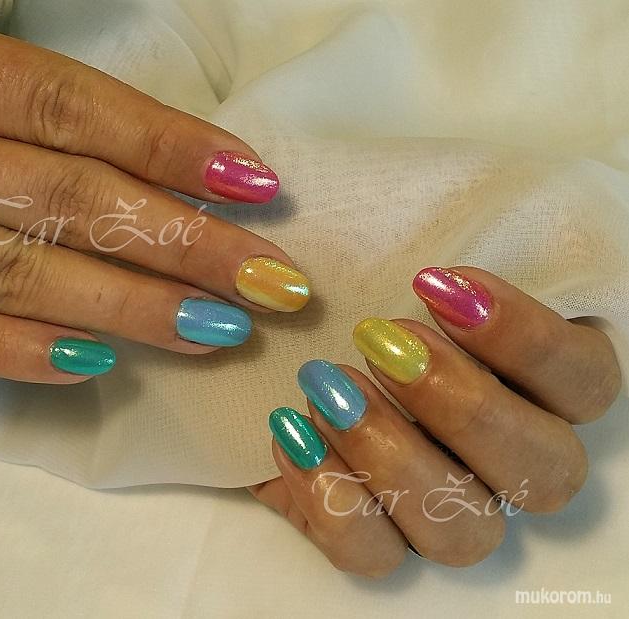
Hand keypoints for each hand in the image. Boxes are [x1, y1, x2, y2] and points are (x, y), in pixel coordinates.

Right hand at [0, 1, 309, 381]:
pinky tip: (93, 365)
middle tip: (271, 283)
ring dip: (127, 307)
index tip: (258, 185)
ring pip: (16, 273)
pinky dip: (11, 352)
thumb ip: (22, 91)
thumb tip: (153, 154)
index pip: (72, 108)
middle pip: (69, 199)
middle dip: (182, 245)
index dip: (169, 147)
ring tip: (216, 331)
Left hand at [251, 267, 620, 576]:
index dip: (524, 338)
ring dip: (392, 455)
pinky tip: (290, 429)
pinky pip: (373, 553)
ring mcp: (447, 510)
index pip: (585, 379)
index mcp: (541, 389)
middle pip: (544, 470)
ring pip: (464, 531)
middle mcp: (508, 462)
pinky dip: (330, 496)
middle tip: (381, 339)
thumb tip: (445, 271)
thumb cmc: (357, 294)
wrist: (283, 349)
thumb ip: (446, 267)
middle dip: (461, 404)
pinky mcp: (377, 538)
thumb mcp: (400, 258)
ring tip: (325, 385)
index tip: (434, 283)